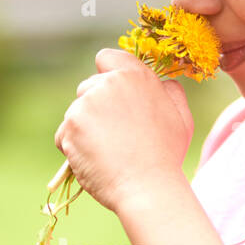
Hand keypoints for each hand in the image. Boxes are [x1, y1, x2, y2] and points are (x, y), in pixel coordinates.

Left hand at [52, 48, 194, 215]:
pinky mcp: (71, 126)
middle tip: (114, 136)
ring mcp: (86, 103)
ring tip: (107, 152)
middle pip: (88, 87)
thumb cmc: (166, 156)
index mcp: (135, 76)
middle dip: (95, 107)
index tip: (110, 95)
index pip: (106, 57)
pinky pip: (63, 135)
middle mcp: (108, 83)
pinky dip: (73, 148)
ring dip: (84, 129)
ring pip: (75, 113)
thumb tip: (164, 82)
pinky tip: (93, 160)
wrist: (148, 188)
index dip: (105, 73)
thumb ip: (171, 92)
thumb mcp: (181, 118)